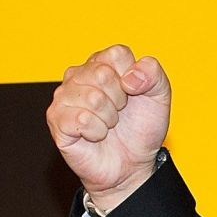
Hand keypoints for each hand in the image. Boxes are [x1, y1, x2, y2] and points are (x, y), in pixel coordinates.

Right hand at [45, 45, 171, 209]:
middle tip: (120, 112)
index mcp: (103, 63)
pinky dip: (97, 131)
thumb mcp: (159, 97)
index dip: (133, 77)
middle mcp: (78, 75)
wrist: (132, 163)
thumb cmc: (141, 127)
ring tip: (109, 124)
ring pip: (93, 98)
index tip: (134, 93)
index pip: (117, 54)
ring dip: (110, 118)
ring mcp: (64, 97)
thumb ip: (154, 75)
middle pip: (103, 74)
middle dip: (121, 100)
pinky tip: (96, 135)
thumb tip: (131, 76)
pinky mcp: (56, 119)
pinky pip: (81, 119)